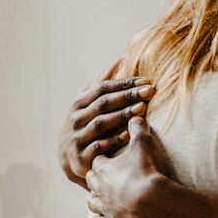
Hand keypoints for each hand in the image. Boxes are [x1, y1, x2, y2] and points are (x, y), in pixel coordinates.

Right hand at [58, 67, 153, 188]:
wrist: (68, 158)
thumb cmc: (85, 124)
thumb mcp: (89, 103)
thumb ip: (104, 83)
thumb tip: (120, 59)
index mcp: (79, 102)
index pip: (102, 88)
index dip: (124, 84)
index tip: (146, 81)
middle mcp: (76, 118)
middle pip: (103, 103)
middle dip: (127, 96)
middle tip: (149, 92)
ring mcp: (77, 137)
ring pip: (100, 123)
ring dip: (122, 115)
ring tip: (142, 109)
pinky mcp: (80, 157)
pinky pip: (98, 146)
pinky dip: (114, 140)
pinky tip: (130, 134)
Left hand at [85, 116, 177, 217]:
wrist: (152, 202)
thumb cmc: (146, 171)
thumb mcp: (143, 144)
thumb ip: (139, 129)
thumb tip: (136, 117)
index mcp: (103, 169)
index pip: (97, 161)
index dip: (102, 159)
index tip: (108, 158)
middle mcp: (99, 188)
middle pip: (91, 181)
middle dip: (95, 178)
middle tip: (103, 175)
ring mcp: (105, 207)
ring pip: (92, 202)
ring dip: (95, 198)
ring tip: (99, 196)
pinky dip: (104, 216)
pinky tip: (107, 215)